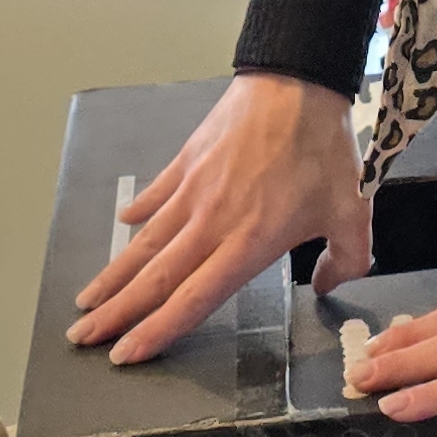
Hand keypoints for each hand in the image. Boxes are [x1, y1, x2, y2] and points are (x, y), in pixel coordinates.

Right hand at [68, 73, 368, 363]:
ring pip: (145, 243)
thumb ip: (349, 258)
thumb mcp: (354, 209)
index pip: (192, 300)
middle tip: (82, 339)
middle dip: (115, 314)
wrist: (296, 81)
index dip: (156, 331)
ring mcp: (193, 191)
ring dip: (113, 275)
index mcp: (247, 244)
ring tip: (86, 301)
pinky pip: (156, 194)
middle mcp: (210, 223)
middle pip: (155, 279)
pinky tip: (124, 223)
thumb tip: (327, 286)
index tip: (123, 355)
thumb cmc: (324, 148)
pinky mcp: (187, 161)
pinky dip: (139, 211)